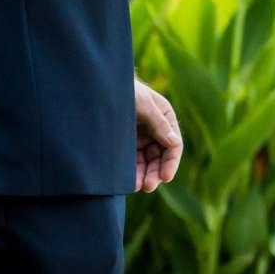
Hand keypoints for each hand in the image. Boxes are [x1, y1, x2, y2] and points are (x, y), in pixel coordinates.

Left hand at [134, 78, 180, 193]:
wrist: (100, 86)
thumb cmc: (124, 90)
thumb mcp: (143, 105)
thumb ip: (159, 123)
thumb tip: (174, 143)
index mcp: (165, 118)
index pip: (174, 145)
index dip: (171, 162)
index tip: (165, 177)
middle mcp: (155, 130)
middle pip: (161, 157)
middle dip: (156, 172)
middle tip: (149, 186)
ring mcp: (141, 138)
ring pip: (147, 162)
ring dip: (145, 175)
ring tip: (138, 187)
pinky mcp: (126, 144)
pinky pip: (132, 161)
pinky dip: (132, 172)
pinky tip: (129, 182)